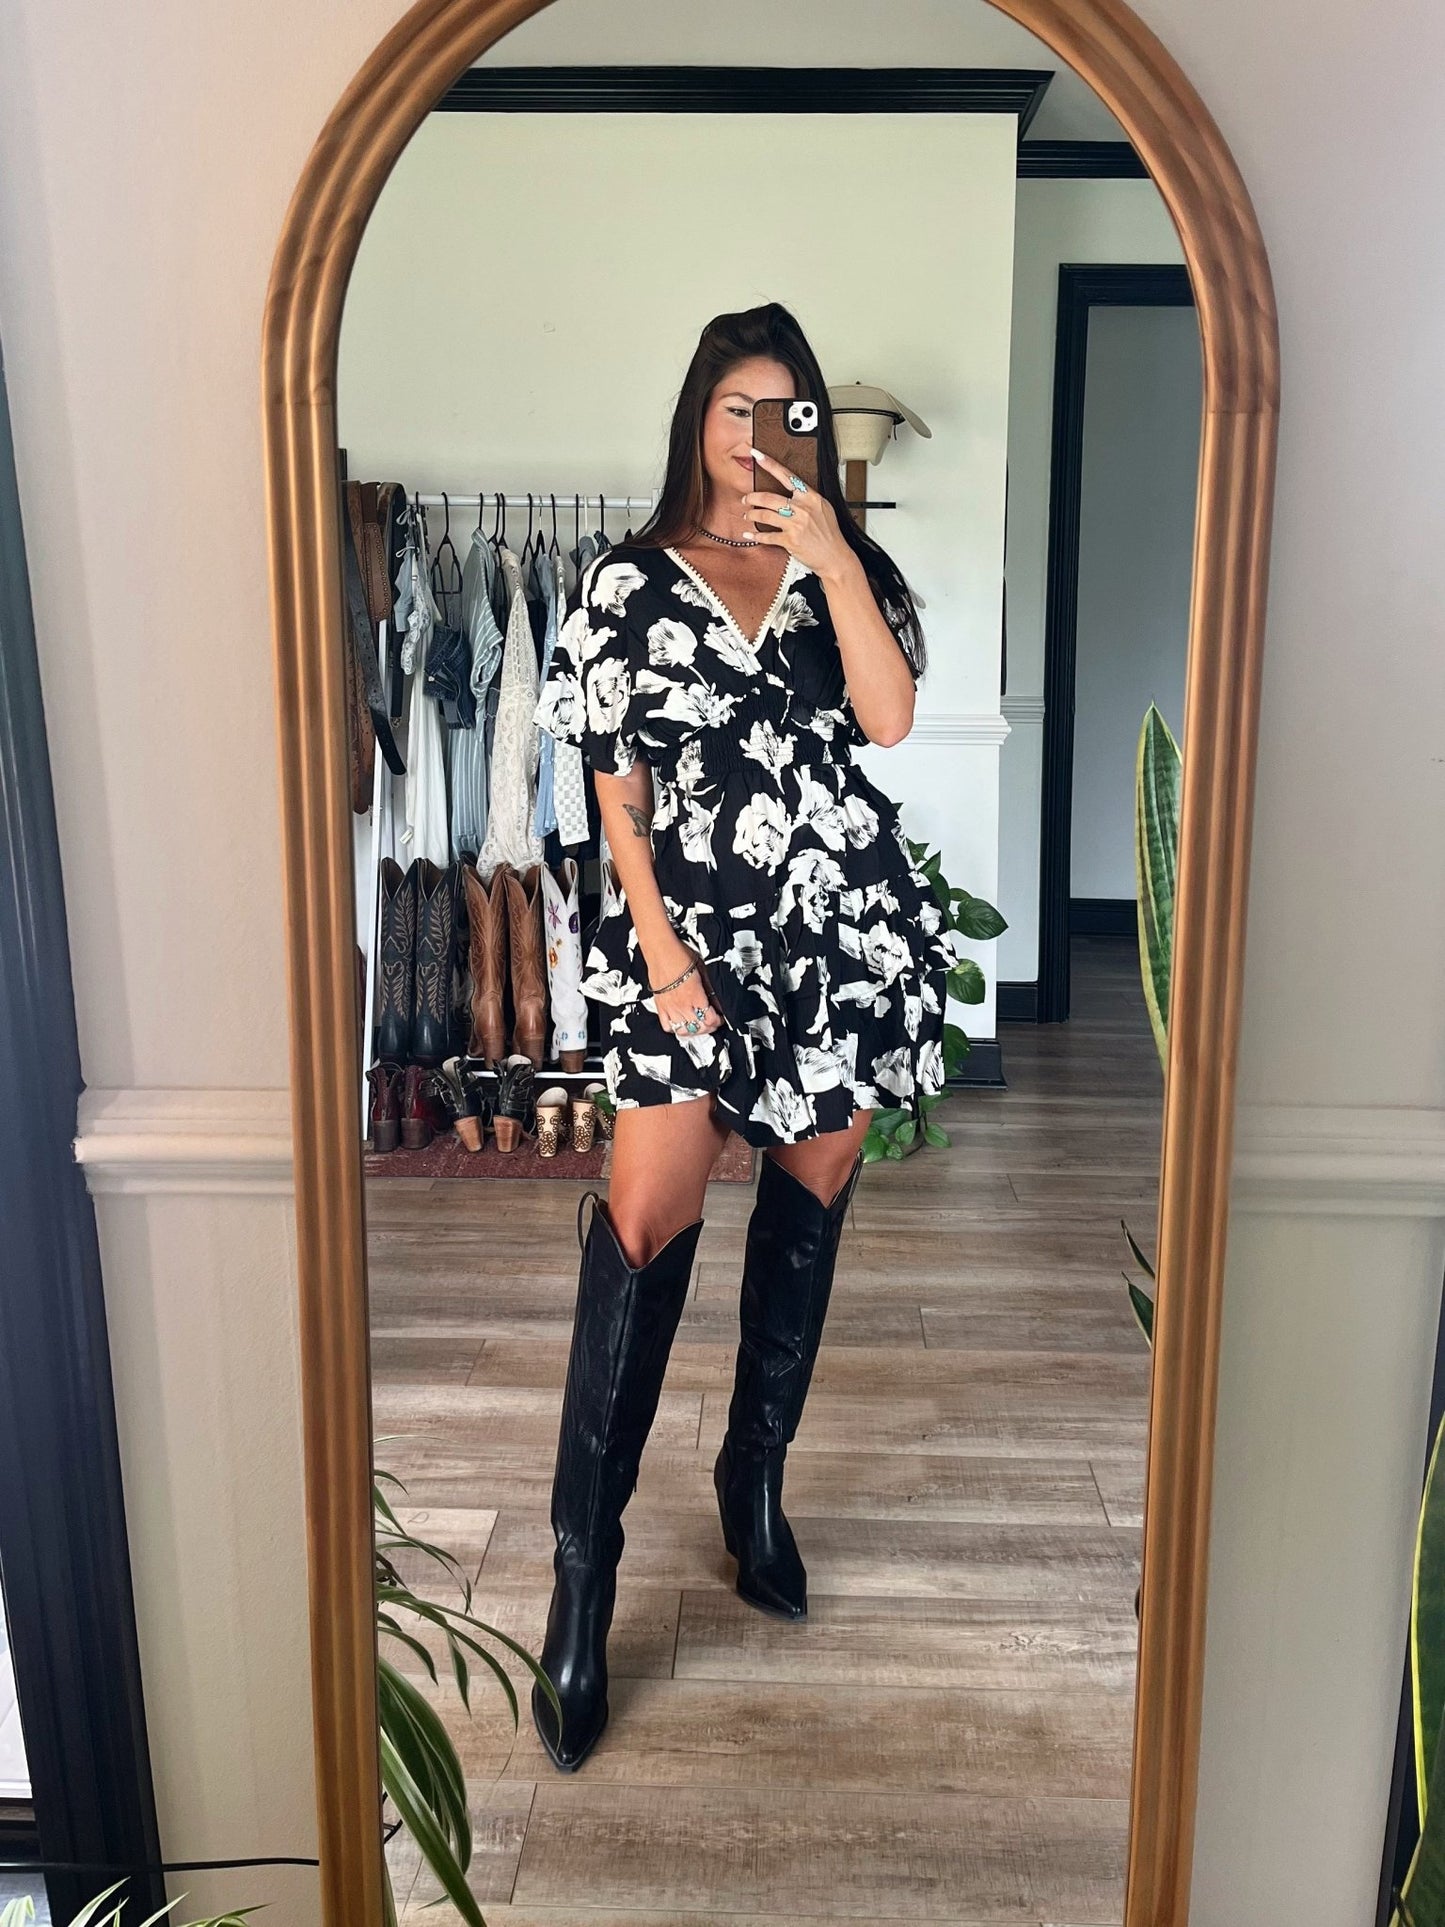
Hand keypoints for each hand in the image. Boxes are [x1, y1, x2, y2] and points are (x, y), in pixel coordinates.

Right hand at [649, 946, 723, 1040]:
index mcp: (696, 996)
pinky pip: (667, 1026)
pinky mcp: (660, 1006)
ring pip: (683, 1031)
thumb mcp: (702, 970)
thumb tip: (717, 1001)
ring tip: (698, 1024)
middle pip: (699, 1028)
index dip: (718, 1021)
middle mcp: (683, 1005)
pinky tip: (681, 1022)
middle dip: (709, 1027)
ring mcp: (670, 1007)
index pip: (710, 1020)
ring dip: (694, 1030)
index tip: (720, 1018)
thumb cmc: (680, 955)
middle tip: (712, 1022)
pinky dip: (675, 1028)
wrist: (661, 951)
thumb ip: (709, 989)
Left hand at [743, 447, 856, 583]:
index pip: (787, 476)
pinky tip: (749, 533)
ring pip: (765, 514)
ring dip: (752, 514)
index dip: (770, 464)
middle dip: (752, 497)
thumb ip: (808, 498)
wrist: (835, 557)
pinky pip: (767, 536)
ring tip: (747, 515)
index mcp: (810, 497)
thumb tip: (794, 490)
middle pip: (769, 497)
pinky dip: (756, 535)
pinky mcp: (790, 540)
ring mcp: (795, 524)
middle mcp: (802, 508)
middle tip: (746, 498)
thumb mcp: (823, 509)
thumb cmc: (830, 534)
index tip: (757, 455)